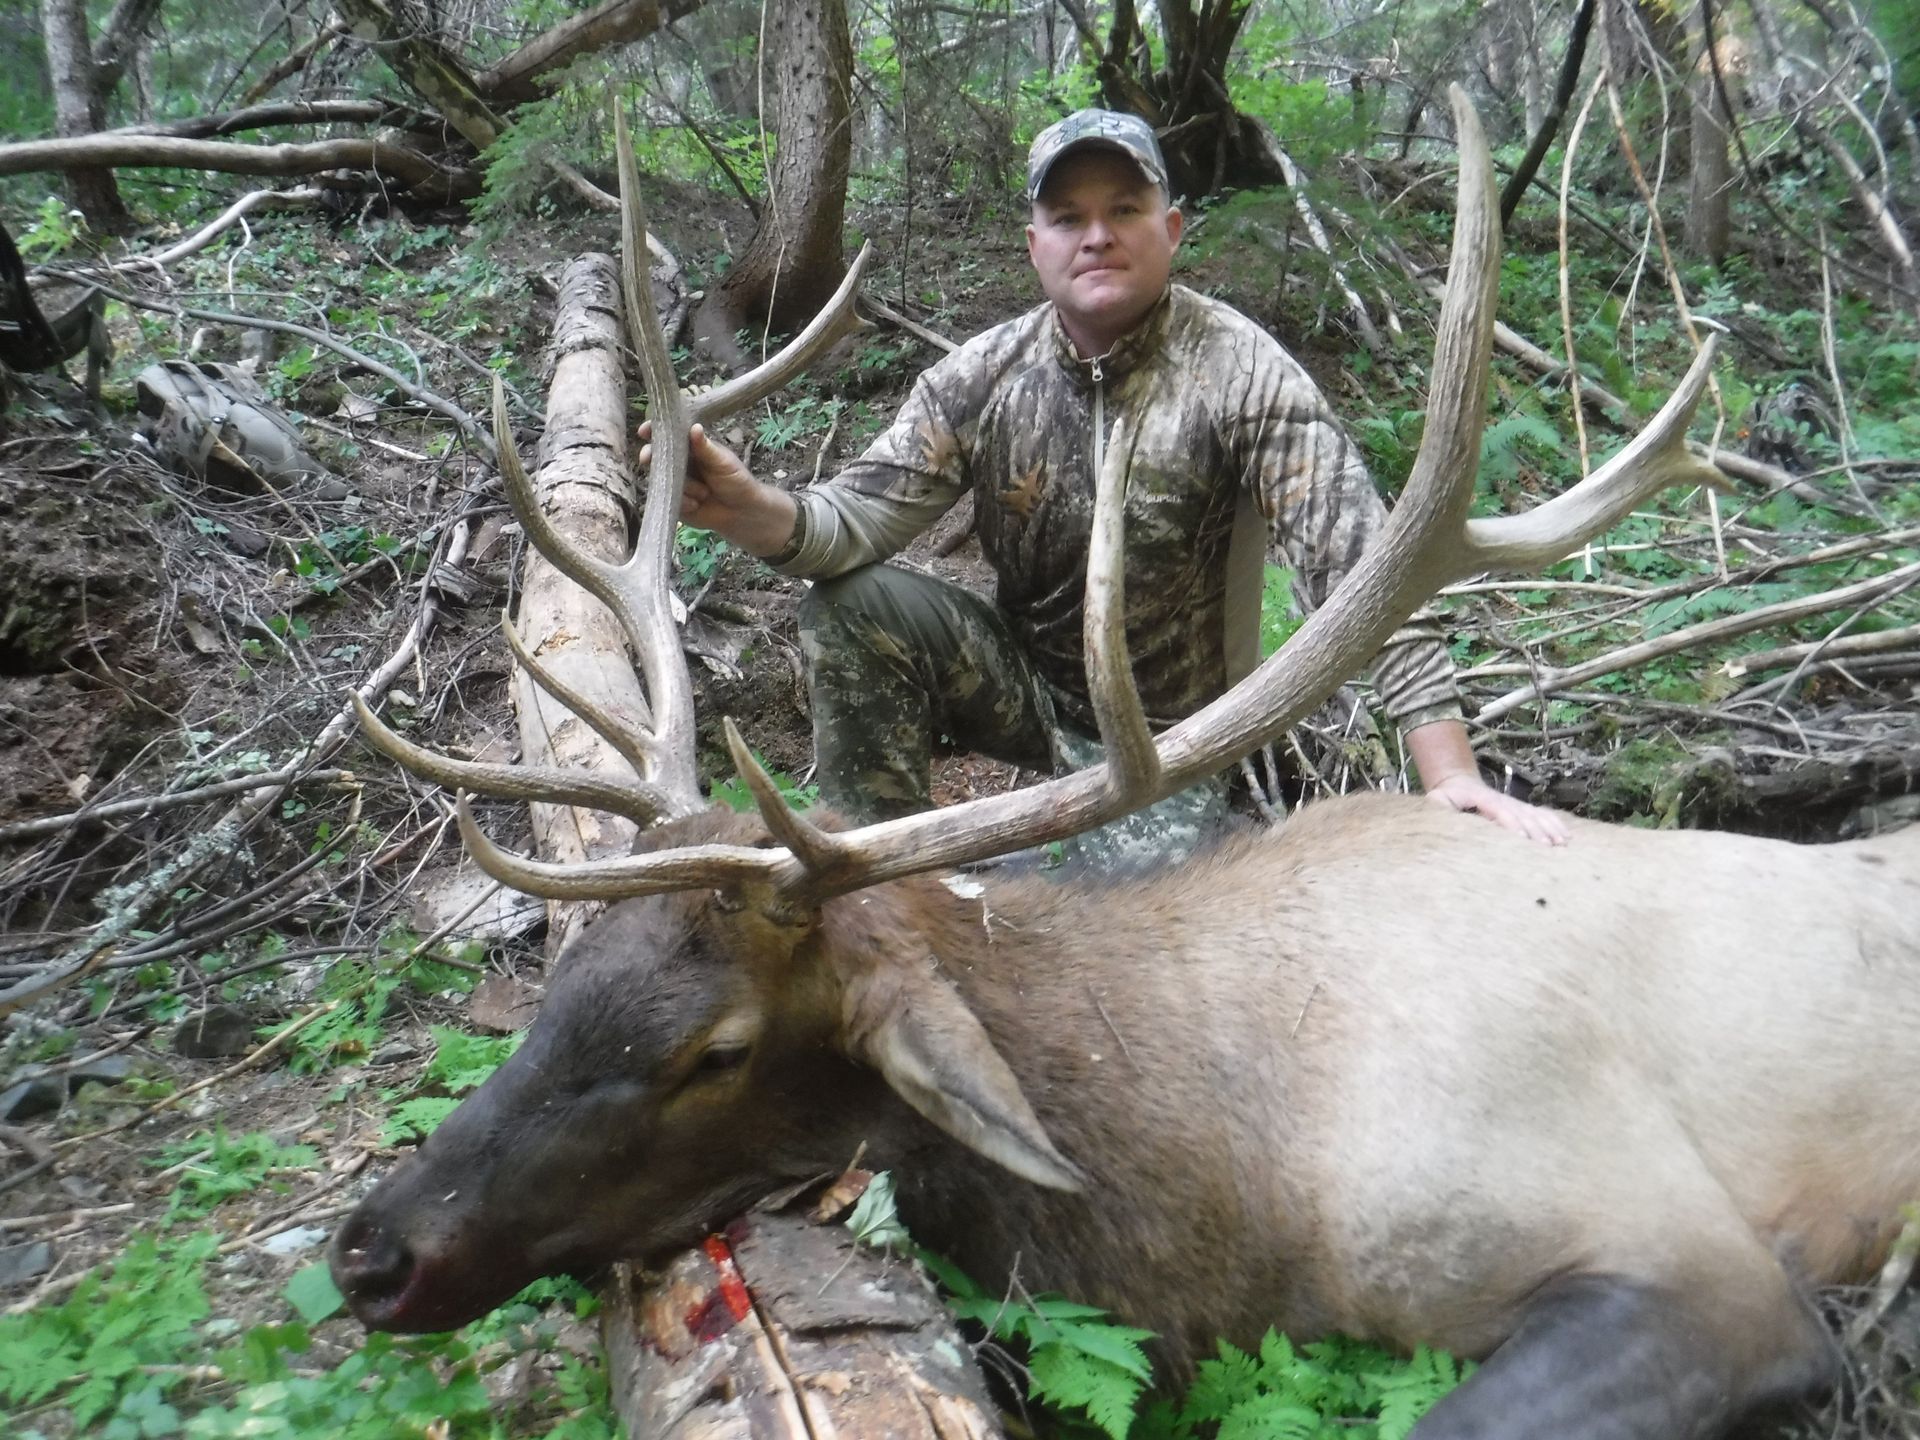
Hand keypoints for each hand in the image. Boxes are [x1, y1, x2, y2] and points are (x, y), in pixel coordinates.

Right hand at [637, 421, 796, 555]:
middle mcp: (678, 463)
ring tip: (705, 493)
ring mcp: (674, 482)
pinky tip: (697, 504)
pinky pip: (668, 498)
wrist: (741, 513)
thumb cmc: (735, 481)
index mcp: (690, 447)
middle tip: (647, 458)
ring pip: (663, 479)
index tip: (644, 431)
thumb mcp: (723, 462)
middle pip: (656, 456)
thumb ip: (706, 448)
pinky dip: (683, 502)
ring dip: (683, 487)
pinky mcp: (673, 501)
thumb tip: (694, 428)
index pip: (668, 434)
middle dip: (651, 457)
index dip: (654, 431)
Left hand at [1424, 773, 1571, 845]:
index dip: (1511, 823)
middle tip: (1546, 848)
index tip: (1521, 838)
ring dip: (1549, 829)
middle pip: (1523, 815)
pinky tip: (1566, 837)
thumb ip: (1438, 804)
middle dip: (1535, 831)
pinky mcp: (1522, 810)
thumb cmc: (1447, 796)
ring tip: (1560, 844)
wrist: (1459, 783)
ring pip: (1536, 816)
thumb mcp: (1438, 798)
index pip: (1500, 810)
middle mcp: (1503, 801)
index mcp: (1484, 799)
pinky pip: (1542, 815)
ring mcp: (1515, 804)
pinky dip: (1554, 825)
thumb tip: (1438, 805)